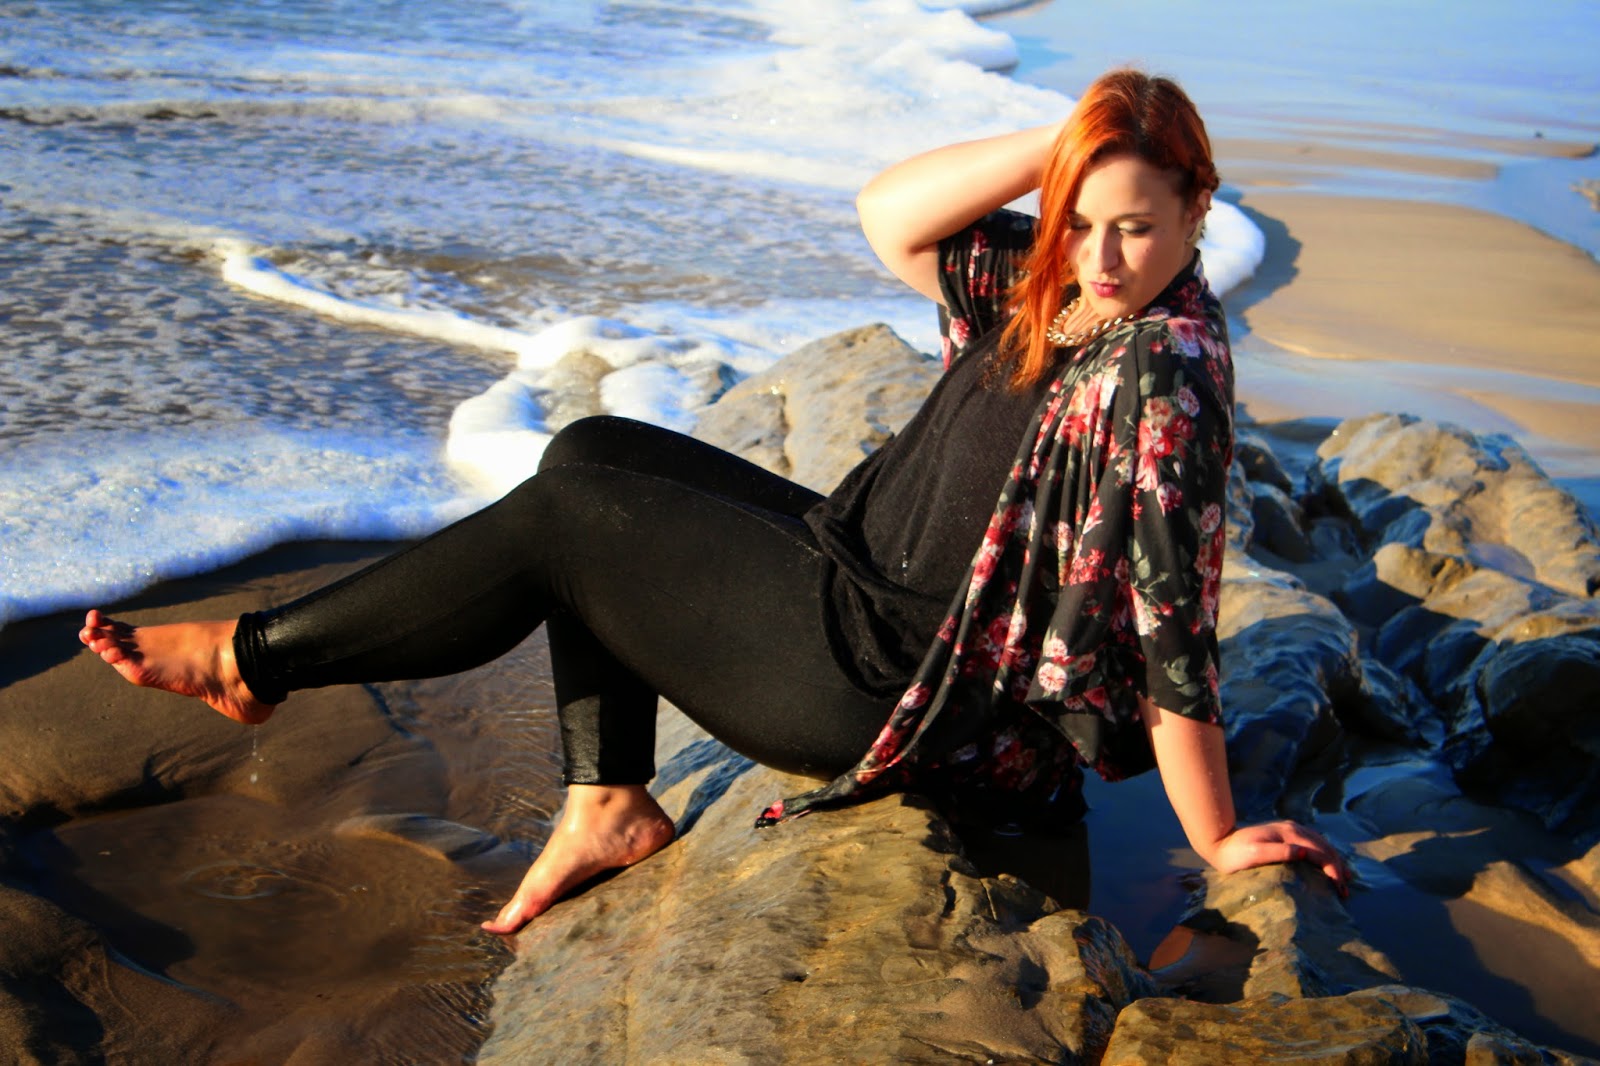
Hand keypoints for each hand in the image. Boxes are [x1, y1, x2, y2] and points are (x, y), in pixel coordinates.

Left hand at [1209, 820, 1350, 897]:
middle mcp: (1293, 829)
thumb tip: (1304, 852)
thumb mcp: (1255, 854)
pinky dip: (1325, 854)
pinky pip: (1314, 843)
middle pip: (1325, 848)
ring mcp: (1291, 830)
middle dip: (1338, 868)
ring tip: (1345, 879)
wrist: (1220, 841)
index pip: (1319, 853)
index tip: (1339, 888)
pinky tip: (1329, 864)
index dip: (1332, 870)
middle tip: (1345, 890)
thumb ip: (1279, 852)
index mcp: (1289, 834)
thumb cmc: (1235, 853)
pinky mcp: (1287, 834)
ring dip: (1335, 861)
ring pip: (1322, 844)